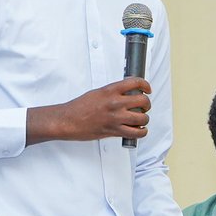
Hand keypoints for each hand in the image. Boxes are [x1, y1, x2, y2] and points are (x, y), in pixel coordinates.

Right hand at [26, 77, 150, 144]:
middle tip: (144, 106)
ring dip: (144, 118)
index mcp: (110, 90)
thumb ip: (113, 92)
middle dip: (146, 104)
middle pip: (143, 100)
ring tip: (140, 119)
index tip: (147, 89)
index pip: (135, 82)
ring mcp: (116, 117)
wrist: (68, 121)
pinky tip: (139, 129)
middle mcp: (115, 103)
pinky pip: (137, 132)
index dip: (145, 85)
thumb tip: (126, 93)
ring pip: (143, 117)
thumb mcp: (97, 93)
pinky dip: (141, 132)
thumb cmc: (79, 107)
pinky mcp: (115, 131)